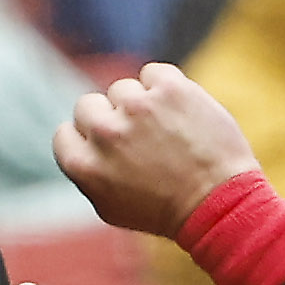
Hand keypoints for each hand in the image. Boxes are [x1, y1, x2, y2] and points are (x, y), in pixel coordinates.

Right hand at [54, 63, 255, 237]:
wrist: (218, 204)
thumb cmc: (165, 211)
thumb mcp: (110, 208)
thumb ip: (87, 174)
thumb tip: (79, 144)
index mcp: (84, 166)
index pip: (65, 132)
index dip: (87, 139)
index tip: (110, 150)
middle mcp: (105, 133)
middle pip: (88, 105)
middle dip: (110, 119)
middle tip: (139, 140)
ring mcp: (137, 107)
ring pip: (123, 89)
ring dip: (141, 105)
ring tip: (166, 132)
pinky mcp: (169, 88)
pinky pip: (153, 73)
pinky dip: (164, 88)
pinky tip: (179, 113)